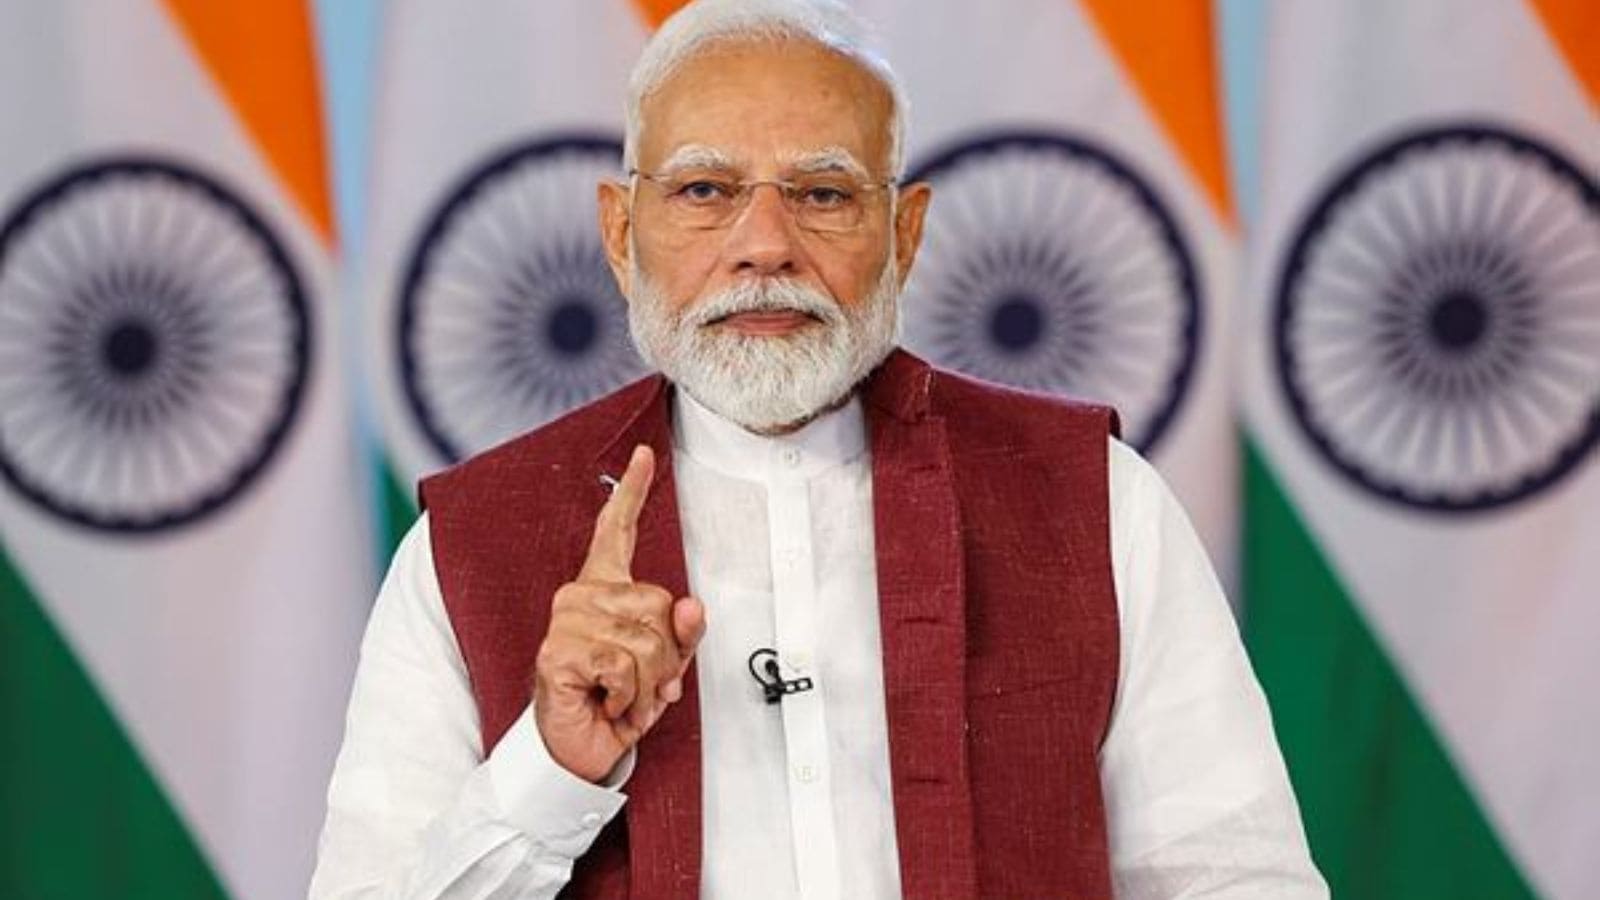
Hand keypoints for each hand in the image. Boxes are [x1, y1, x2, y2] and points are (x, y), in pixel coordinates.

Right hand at [532, 445, 706, 782]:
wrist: (577, 749)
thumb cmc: (617, 702)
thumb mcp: (664, 666)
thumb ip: (683, 634)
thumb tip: (692, 606)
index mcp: (605, 589)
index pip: (617, 531)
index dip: (632, 493)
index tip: (644, 456)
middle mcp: (581, 595)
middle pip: (659, 604)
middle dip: (666, 656)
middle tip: (641, 683)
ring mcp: (567, 621)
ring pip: (647, 640)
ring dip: (649, 684)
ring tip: (624, 697)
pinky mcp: (557, 652)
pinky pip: (624, 665)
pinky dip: (629, 696)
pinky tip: (607, 702)